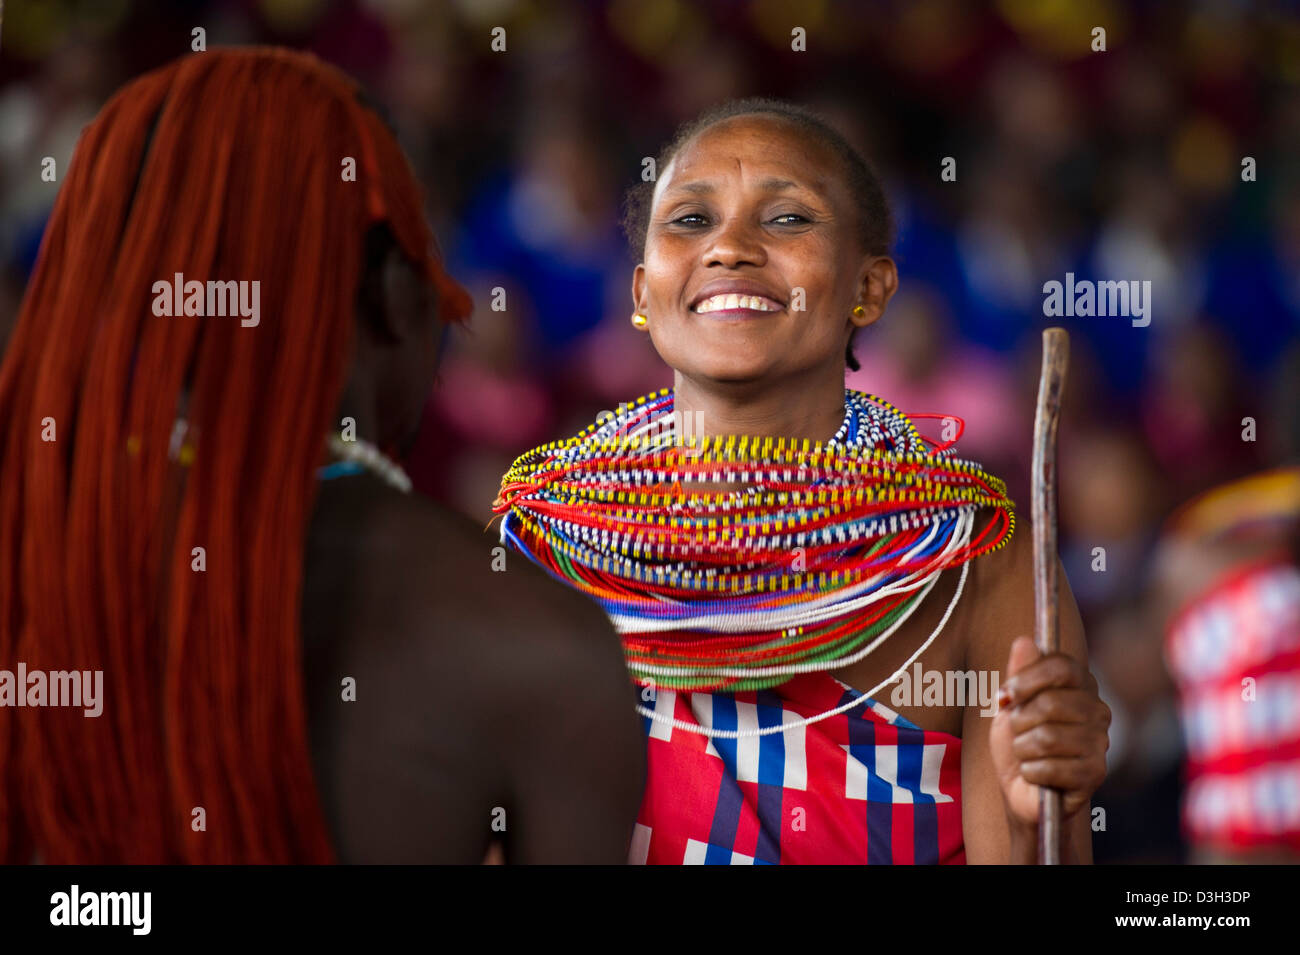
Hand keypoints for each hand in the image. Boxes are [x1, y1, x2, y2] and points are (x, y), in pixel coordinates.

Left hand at [989, 636, 1110, 830]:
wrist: (1022, 789)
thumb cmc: (1019, 741)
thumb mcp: (1010, 704)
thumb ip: (1018, 674)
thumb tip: (1025, 641)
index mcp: (1080, 686)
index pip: (1061, 666)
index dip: (1027, 679)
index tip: (1004, 695)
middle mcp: (1097, 710)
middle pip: (1050, 702)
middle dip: (1019, 722)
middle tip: (1017, 733)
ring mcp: (1100, 742)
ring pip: (1047, 737)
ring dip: (1022, 749)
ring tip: (1026, 754)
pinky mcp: (1095, 772)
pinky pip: (1049, 766)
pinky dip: (1030, 771)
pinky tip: (1035, 773)